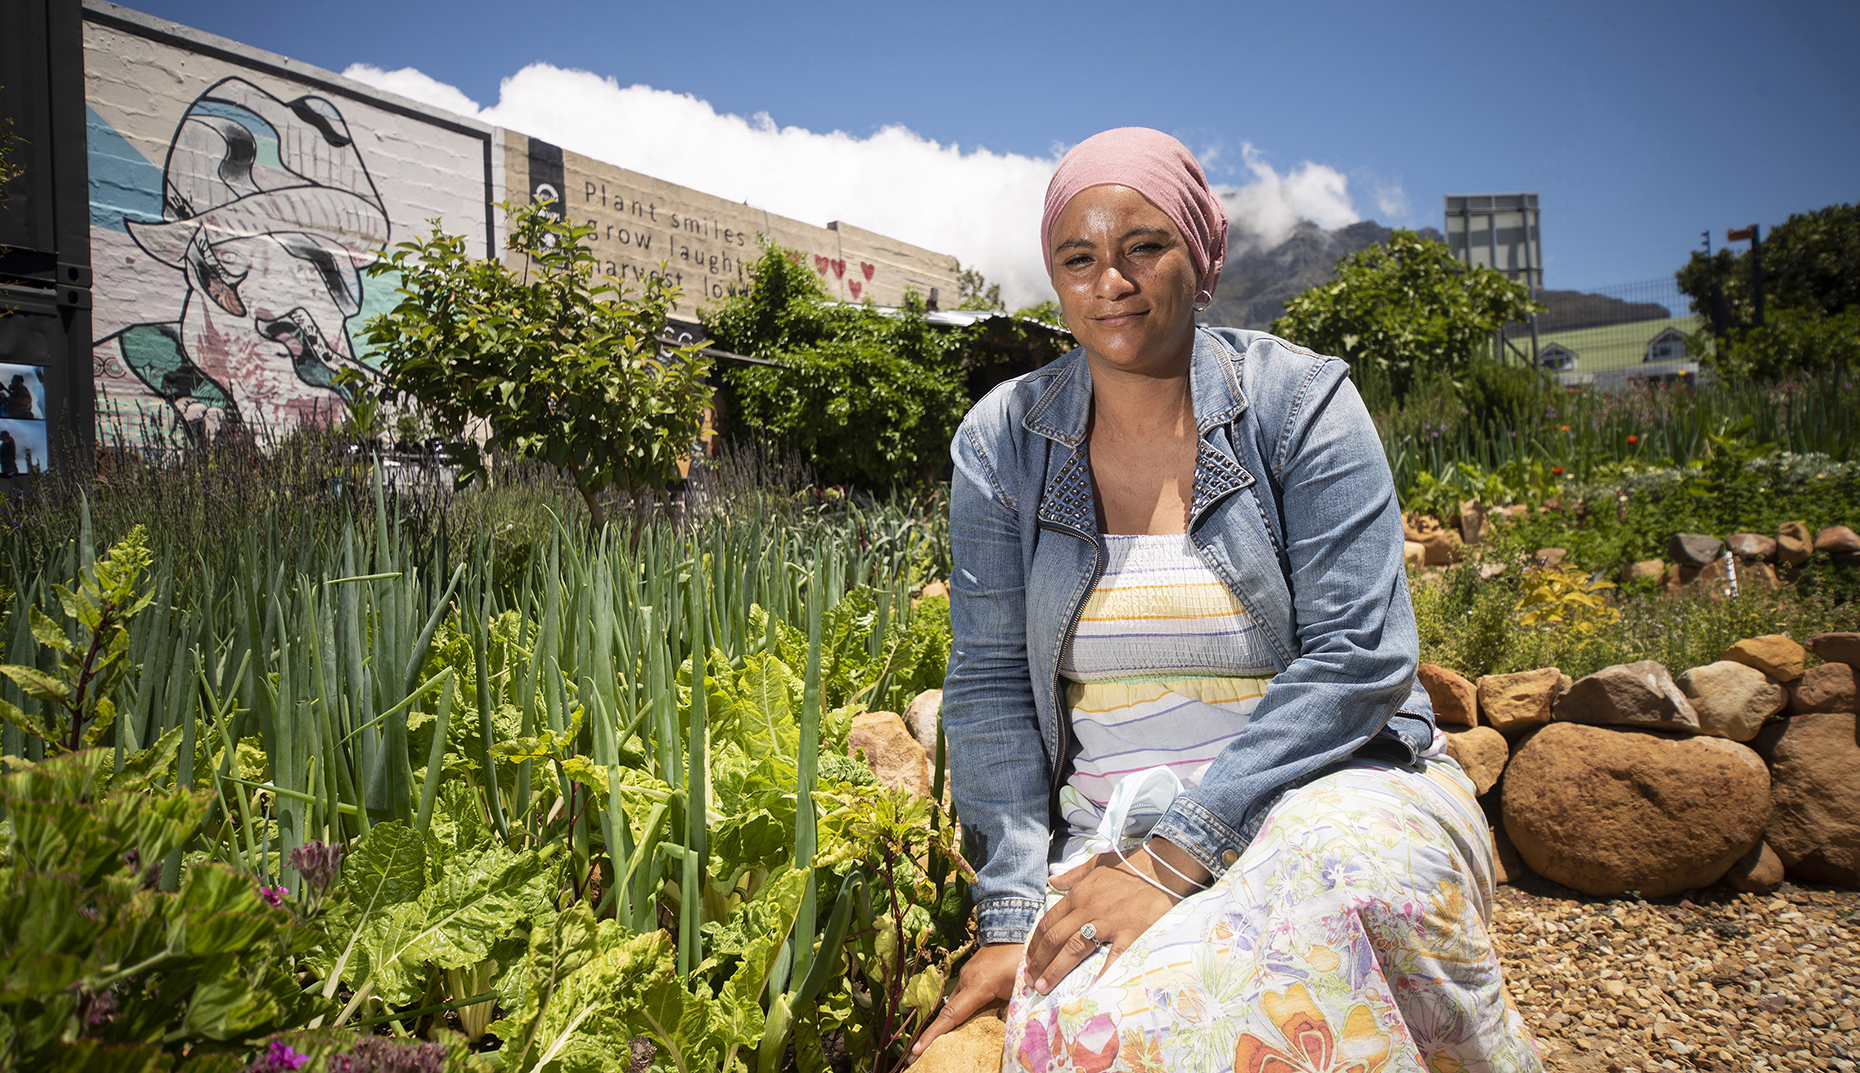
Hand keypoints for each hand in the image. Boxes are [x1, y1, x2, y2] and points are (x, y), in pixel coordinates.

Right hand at [910, 942, 1019, 1059]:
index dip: (933, 1035)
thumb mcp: (1021, 988)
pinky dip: (962, 1007)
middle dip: (935, 1034)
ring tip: (945, 1041)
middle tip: (922, 1055)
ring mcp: (967, 973)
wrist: (1016, 926)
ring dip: (952, 1020)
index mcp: (978, 986)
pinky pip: (963, 993)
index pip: (951, 1016)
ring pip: (956, 1002)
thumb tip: (1010, 1035)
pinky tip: (969, 1017)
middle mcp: (967, 979)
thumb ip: (1012, 1011)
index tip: (916, 1051)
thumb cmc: (1021, 957)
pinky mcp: (971, 970)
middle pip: (949, 1012)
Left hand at [1023, 839, 1209, 994]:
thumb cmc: (1129, 866)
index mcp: (1078, 895)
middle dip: (1039, 962)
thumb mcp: (1095, 864)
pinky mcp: (1129, 934)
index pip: (1048, 923)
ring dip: (1055, 971)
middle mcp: (1088, 910)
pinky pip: (1111, 958)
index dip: (1035, 944)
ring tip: (1043, 988)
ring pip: (1074, 949)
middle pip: (1055, 939)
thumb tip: (1052, 880)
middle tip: (1029, 981)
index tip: (1029, 960)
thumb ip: (1072, 875)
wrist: (1161, 868)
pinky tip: (1088, 989)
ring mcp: (1108, 923)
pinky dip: (1099, 974)